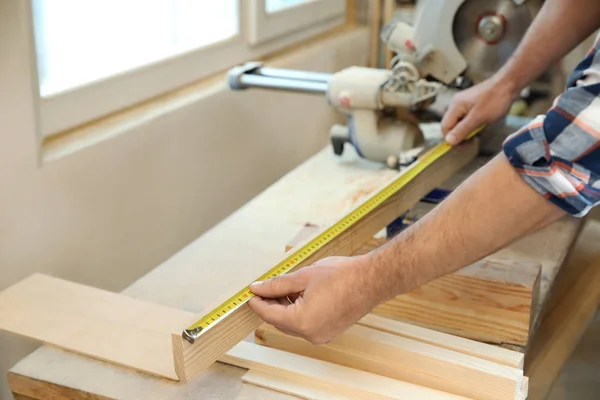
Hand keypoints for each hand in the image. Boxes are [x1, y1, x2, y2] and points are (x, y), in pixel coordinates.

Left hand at [247, 255, 375, 344]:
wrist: (372, 280)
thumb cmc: (342, 275)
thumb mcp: (303, 276)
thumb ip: (277, 285)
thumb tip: (258, 288)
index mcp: (302, 321)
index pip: (269, 314)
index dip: (258, 302)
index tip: (251, 292)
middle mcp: (311, 334)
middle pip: (280, 321)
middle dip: (271, 304)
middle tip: (265, 286)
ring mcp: (322, 335)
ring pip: (292, 323)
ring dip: (284, 307)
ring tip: (283, 287)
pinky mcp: (329, 332)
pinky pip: (305, 324)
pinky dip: (298, 311)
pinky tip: (298, 295)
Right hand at [441, 76, 518, 144]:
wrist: (509, 84)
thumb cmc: (495, 99)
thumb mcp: (478, 118)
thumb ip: (462, 130)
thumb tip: (448, 141)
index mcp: (455, 106)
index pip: (445, 127)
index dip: (451, 139)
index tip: (463, 146)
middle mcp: (457, 104)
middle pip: (452, 125)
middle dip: (461, 135)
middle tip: (473, 140)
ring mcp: (465, 103)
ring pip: (460, 123)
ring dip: (469, 130)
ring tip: (481, 130)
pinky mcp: (473, 104)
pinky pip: (468, 118)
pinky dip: (474, 124)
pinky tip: (484, 124)